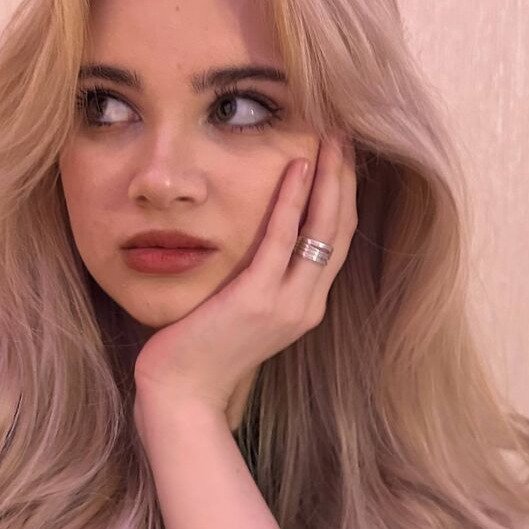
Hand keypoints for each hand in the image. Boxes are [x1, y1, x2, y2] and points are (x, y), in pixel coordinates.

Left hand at [132, 131, 357, 429]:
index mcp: (306, 304)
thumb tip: (258, 239)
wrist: (182, 394)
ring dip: (329, 179)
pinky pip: (282, 240)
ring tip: (332, 138)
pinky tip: (297, 167)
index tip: (343, 156)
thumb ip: (260, 278)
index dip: (343, 194)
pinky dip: (292, 200)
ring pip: (322, 229)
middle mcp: (307, 303)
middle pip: (340, 229)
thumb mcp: (241, 309)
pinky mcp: (258, 300)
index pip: (336, 239)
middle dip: (345, 177)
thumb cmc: (202, 349)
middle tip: (345, 134)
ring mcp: (287, 303)